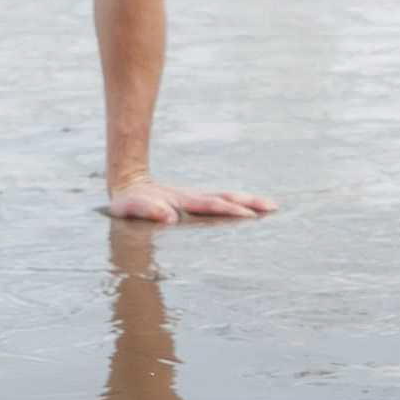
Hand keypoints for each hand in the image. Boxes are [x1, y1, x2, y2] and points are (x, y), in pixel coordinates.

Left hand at [107, 174, 277, 222]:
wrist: (126, 182)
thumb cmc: (128, 201)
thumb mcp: (131, 207)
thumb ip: (147, 210)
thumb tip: (169, 217)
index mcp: (181, 200)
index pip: (211, 205)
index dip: (229, 210)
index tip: (249, 215)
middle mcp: (192, 197)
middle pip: (225, 198)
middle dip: (249, 203)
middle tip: (273, 207)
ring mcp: (194, 198)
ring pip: (226, 198)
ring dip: (248, 201)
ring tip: (271, 206)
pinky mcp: (193, 202)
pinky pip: (220, 202)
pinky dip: (238, 204)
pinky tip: (252, 210)